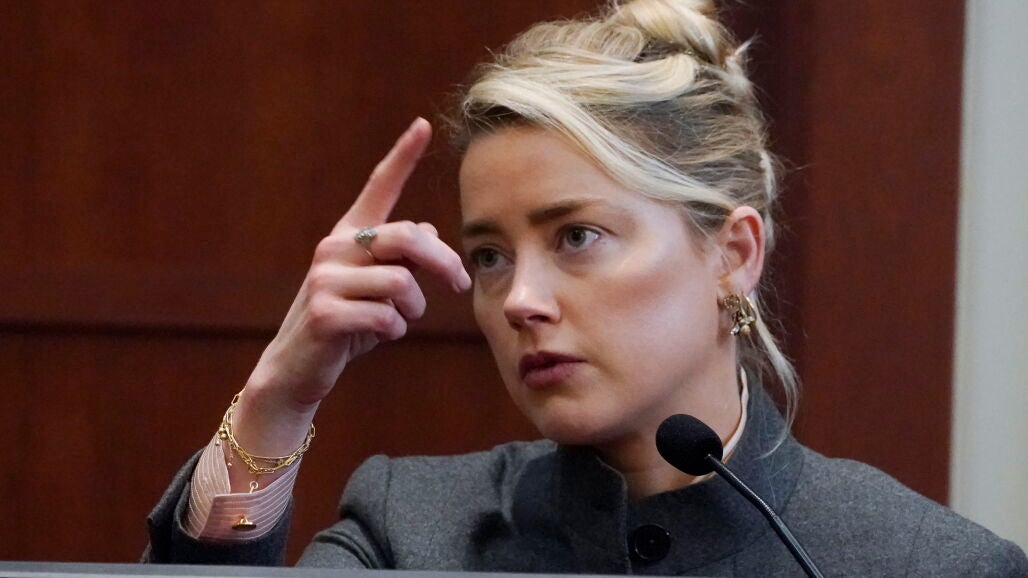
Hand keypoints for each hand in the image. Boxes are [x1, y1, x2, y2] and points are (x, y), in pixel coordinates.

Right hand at [233, 118, 470, 454]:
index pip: (378, 187)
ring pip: (401, 283)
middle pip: (408, 237)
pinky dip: (394, 331)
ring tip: (398, 320)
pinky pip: (386, 317)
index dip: (402, 156)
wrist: (297, 368)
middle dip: (442, 263)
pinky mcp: (323, 313)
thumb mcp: (376, 289)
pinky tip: (379, 336)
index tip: (423, 126)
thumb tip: (432, 231)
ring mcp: (325, 279)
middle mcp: (334, 248)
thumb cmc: (346, 325)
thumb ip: (400, 259)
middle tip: (458, 284)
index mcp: (348, 236)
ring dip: (413, 309)